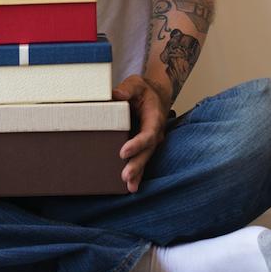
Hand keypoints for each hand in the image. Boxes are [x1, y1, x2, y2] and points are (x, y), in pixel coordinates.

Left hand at [112, 75, 169, 192]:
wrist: (155, 97)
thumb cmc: (144, 91)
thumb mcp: (136, 84)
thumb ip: (128, 89)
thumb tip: (115, 95)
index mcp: (154, 118)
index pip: (147, 134)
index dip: (137, 144)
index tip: (123, 151)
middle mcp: (155, 133)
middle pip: (147, 152)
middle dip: (137, 165)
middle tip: (125, 176)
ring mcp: (150, 143)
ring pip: (145, 160)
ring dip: (137, 174)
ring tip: (129, 187)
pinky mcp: (143, 148)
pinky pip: (141, 161)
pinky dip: (137, 174)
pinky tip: (130, 187)